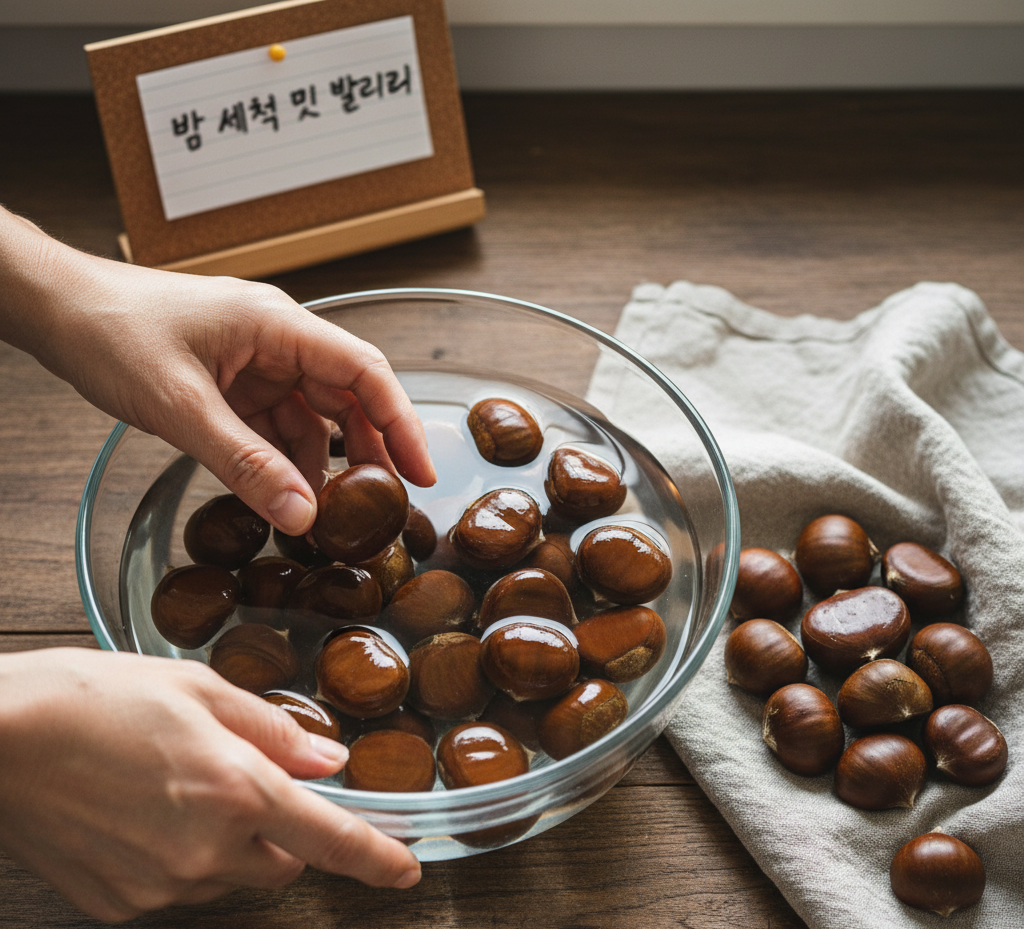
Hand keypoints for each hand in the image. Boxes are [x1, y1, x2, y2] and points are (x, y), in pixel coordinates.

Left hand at [0, 207, 435, 535]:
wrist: (55, 309)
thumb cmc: (111, 330)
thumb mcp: (180, 406)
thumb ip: (243, 463)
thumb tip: (301, 515)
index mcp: (278, 325)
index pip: (363, 371)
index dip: (400, 422)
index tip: (421, 471)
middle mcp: (277, 341)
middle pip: (345, 398)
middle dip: (367, 452)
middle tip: (384, 507)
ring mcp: (255, 364)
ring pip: (310, 418)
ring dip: (320, 465)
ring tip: (332, 514)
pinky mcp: (232, 385)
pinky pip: (273, 428)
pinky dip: (282, 462)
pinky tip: (286, 496)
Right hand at [0, 648, 420, 921]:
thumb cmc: (98, 698)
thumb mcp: (199, 690)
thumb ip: (273, 731)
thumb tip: (326, 761)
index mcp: (237, 790)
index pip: (330, 839)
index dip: (375, 858)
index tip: (405, 869)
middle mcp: (206, 851)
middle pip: (281, 862)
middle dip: (280, 830)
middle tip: (239, 780)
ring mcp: (160, 887)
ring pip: (230, 877)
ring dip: (227, 843)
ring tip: (175, 786)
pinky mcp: (119, 906)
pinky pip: (177, 888)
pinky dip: (179, 858)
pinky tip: (140, 813)